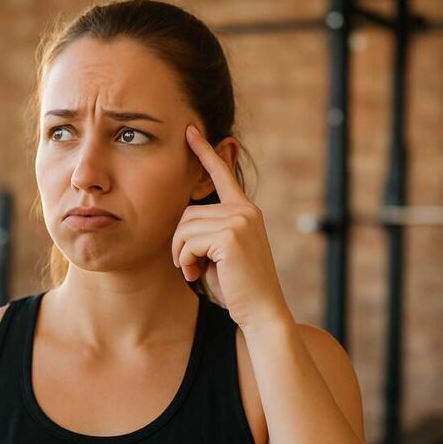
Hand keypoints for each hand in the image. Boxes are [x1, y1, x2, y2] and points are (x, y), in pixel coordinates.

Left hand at [172, 124, 293, 330]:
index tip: (190, 131)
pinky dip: (184, 260)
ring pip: (184, 227)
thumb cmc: (237, 288)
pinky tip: (196, 274)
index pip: (222, 174)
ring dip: (180, 254)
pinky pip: (187, 240)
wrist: (261, 312)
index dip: (204, 152)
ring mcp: (239, 220)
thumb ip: (207, 231)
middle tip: (190, 266)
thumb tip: (183, 220)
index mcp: (245, 211)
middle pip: (187, 212)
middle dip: (180, 243)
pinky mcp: (230, 235)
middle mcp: (245, 210)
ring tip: (194, 271)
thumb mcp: (220, 253)